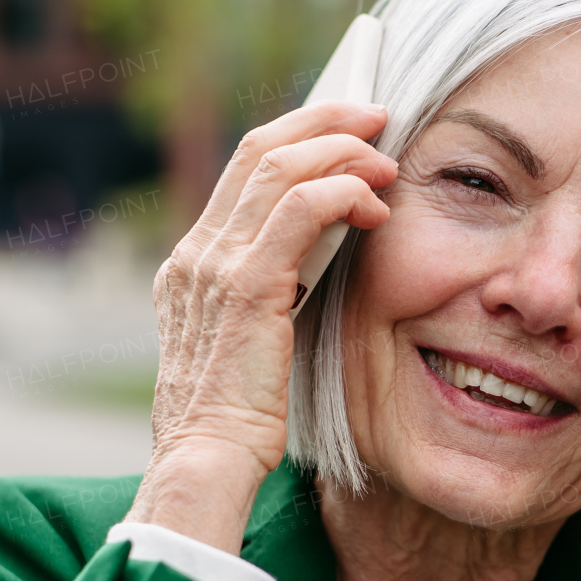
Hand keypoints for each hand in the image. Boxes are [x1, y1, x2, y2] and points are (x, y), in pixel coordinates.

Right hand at [125, 102, 396, 553]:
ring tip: (388, 161)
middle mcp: (197, 255)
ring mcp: (216, 267)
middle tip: (378, 116)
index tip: (348, 132)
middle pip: (259, 150)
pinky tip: (375, 205)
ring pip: (281, 168)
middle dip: (325, 121)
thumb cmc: (238, 424)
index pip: (245, 171)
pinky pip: (300, 210)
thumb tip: (317, 267)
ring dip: (343, 152)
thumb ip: (270, 300)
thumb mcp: (249, 349)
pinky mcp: (246, 288)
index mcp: (193, 266)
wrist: (207, 464)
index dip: (299, 137)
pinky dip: (343, 192)